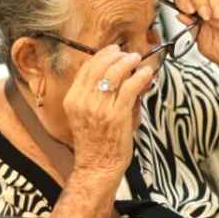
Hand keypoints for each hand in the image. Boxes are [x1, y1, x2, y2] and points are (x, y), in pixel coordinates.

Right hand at [64, 45, 153, 180]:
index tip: (113, 50)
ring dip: (129, 62)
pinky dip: (141, 77)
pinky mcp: (117, 115)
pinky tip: (147, 74)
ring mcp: (99, 108)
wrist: (97, 166)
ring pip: (115, 73)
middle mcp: (83, 101)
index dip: (101, 55)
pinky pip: (130, 87)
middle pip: (100, 66)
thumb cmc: (96, 141)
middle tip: (129, 54)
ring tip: (137, 60)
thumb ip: (102, 93)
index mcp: (72, 99)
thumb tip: (123, 73)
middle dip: (116, 56)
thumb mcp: (90, 114)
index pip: (86, 68)